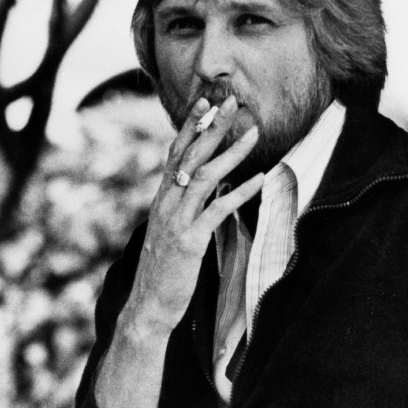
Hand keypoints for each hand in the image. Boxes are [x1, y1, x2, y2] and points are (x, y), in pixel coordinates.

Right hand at [124, 95, 262, 336]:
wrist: (148, 305)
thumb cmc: (163, 271)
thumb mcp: (168, 232)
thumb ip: (180, 208)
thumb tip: (199, 189)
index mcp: (161, 200)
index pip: (175, 153)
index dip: (191, 126)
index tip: (206, 102)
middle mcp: (166, 204)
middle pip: (191, 156)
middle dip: (212, 127)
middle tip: (233, 102)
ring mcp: (177, 222)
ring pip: (205, 177)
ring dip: (231, 153)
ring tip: (253, 134)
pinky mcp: (191, 242)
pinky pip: (218, 210)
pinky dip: (240, 192)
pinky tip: (259, 179)